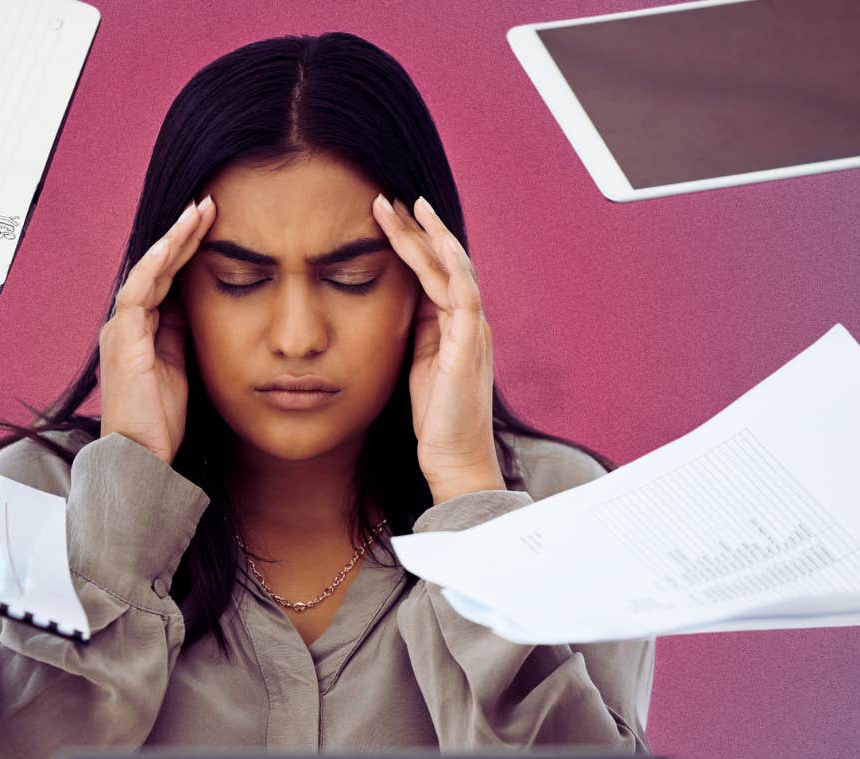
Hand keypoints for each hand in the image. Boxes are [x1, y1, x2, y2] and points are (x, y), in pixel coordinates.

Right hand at [99, 196, 215, 464]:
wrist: (140, 455)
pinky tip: (172, 244)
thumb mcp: (179, 367)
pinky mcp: (123, 340)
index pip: (166, 279)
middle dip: (182, 234)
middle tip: (207, 204)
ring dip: (173, 239)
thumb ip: (180, 334)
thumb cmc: (159, 420)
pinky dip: (154, 265)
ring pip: (147, 271)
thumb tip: (193, 304)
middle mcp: (126, 324)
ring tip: (197, 212)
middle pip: (157, 267)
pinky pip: (137, 292)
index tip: (211, 225)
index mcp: (140, 330)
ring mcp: (121, 330)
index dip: (187, 250)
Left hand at [372, 194, 505, 503]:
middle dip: (416, 229)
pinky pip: (464, 292)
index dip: (412, 243)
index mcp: (454, 326)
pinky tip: (435, 240)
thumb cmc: (435, 418)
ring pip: (454, 268)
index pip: (434, 272)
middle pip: (444, 262)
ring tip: (406, 205)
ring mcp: (473, 330)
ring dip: (429, 235)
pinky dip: (451, 263)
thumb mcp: (417, 365)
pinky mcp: (470, 343)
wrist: (454, 458)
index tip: (386, 217)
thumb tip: (396, 303)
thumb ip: (416, 332)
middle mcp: (469, 321)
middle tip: (388, 199)